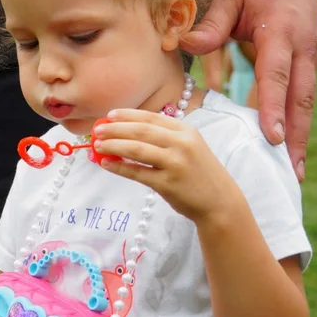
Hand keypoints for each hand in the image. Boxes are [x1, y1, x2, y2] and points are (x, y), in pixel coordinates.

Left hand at [93, 109, 236, 222]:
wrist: (219, 201)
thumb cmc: (199, 173)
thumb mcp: (189, 146)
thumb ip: (165, 137)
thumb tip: (128, 131)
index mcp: (186, 130)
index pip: (151, 117)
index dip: (128, 115)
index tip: (110, 115)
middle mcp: (181, 143)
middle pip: (141, 131)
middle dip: (115, 129)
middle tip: (97, 130)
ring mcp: (175, 163)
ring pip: (136, 150)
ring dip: (113, 146)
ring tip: (97, 145)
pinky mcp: (168, 184)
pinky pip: (137, 173)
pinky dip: (119, 167)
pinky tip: (106, 164)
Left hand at [180, 0, 316, 181]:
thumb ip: (210, 25)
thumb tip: (182, 45)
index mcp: (281, 33)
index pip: (276, 77)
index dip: (273, 108)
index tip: (271, 138)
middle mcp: (302, 48)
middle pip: (301, 100)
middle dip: (296, 138)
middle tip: (291, 172)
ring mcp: (312, 55)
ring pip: (308, 102)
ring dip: (302, 137)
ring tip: (295, 170)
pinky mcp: (312, 59)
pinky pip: (306, 95)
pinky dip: (300, 122)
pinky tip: (293, 146)